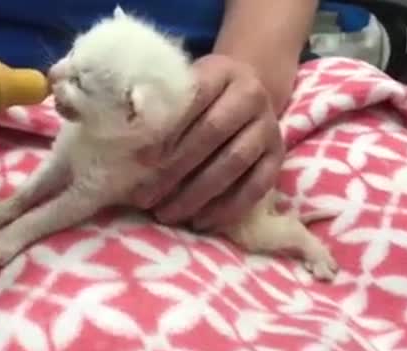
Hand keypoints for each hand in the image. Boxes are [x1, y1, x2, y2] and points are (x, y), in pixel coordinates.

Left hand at [131, 54, 285, 230]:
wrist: (249, 92)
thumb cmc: (202, 96)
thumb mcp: (182, 87)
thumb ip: (161, 106)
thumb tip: (128, 138)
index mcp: (222, 72)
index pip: (194, 99)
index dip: (167, 131)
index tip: (141, 160)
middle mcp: (251, 95)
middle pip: (212, 133)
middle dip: (175, 169)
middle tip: (146, 197)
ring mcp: (268, 128)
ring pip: (234, 162)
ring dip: (197, 193)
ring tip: (167, 214)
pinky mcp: (278, 156)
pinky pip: (256, 186)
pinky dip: (228, 207)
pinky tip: (201, 222)